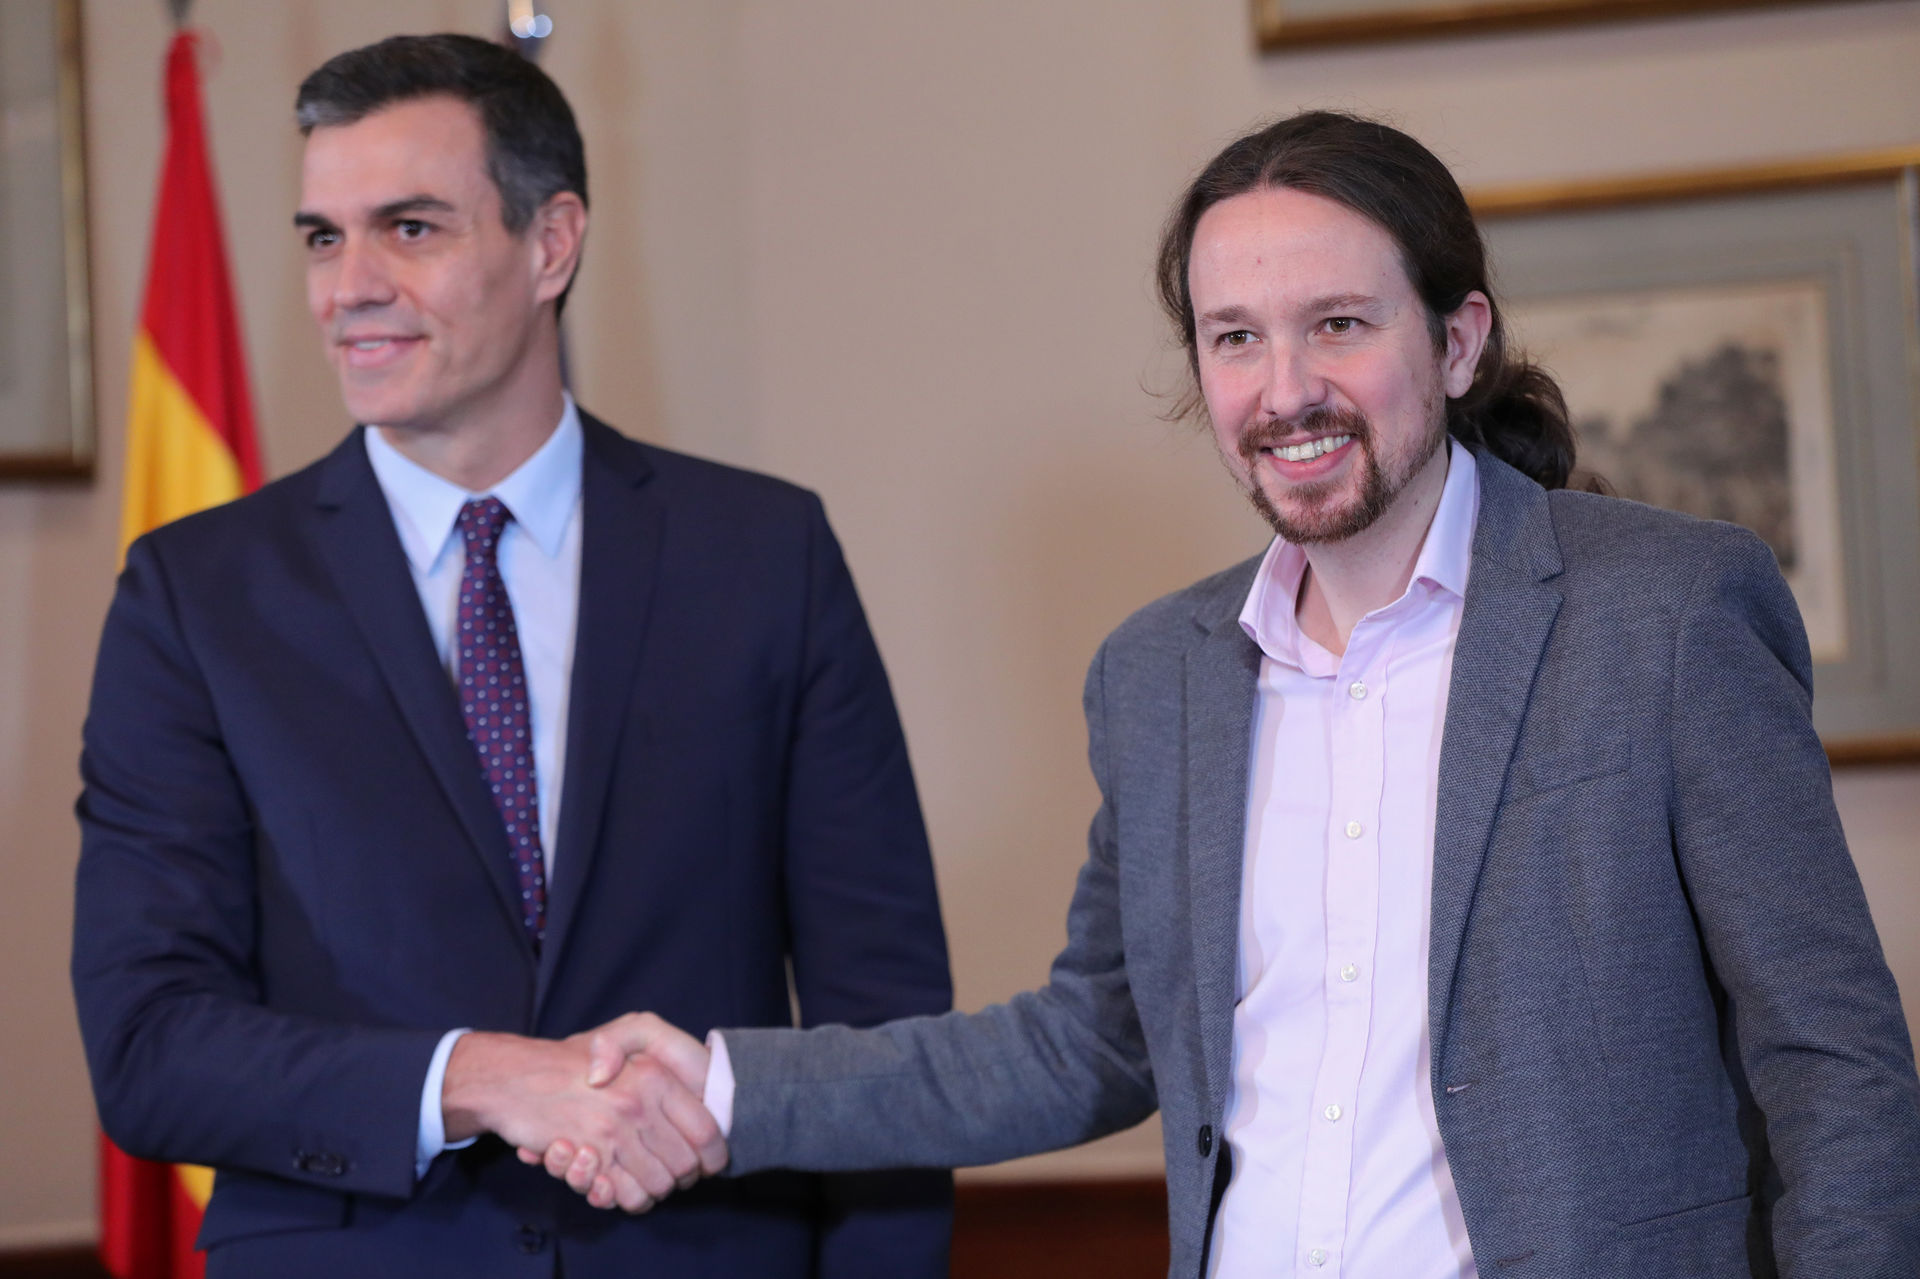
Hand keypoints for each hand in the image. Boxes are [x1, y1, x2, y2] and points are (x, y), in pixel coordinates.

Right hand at [514, 1012, 718, 1209]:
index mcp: (655, 1076)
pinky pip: (621, 1196)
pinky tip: (613, 1182)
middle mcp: (637, 1106)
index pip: (706, 1129)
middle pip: (685, 1165)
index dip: (714, 1155)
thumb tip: (684, 1080)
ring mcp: (611, 1135)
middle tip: (673, 1172)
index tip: (708, 1162)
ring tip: (642, 1174)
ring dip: (653, 1189)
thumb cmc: (572, 1058)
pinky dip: (623, 1197)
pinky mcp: (586, 1159)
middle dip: (683, 1176)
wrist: (515, 1078)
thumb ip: (655, 1036)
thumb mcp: (623, 1031)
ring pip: (657, 1185)